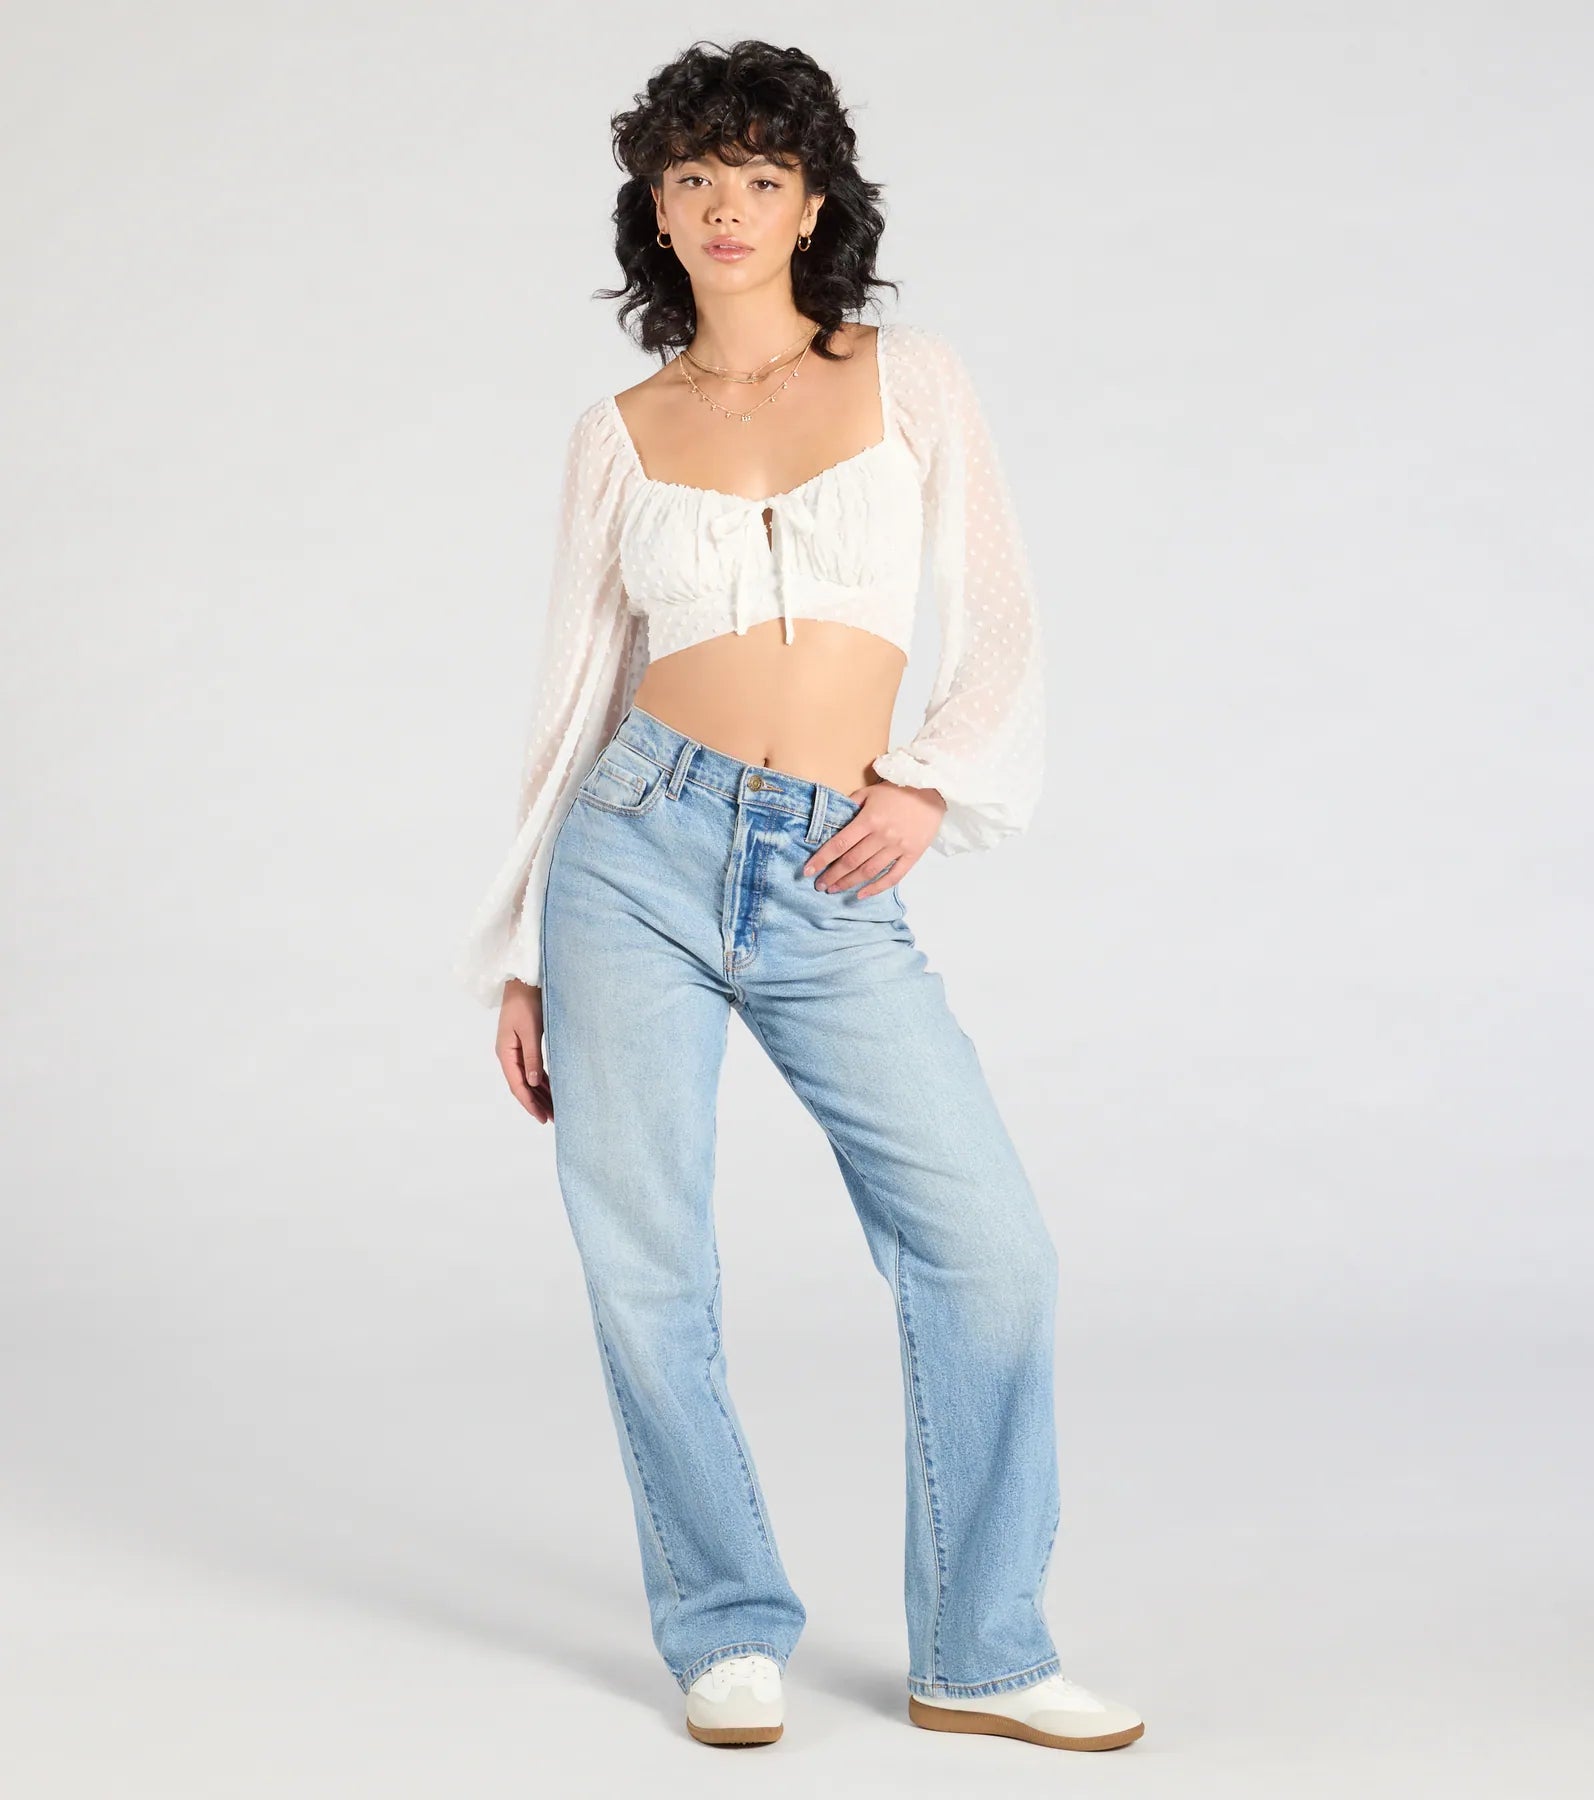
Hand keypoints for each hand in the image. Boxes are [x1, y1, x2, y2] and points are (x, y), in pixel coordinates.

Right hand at [497, 980, 552, 1122]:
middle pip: (522, 1086)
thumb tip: (534, 1083)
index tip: (542, 1117)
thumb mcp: (531, 1031)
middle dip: (535, 1103)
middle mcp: (508, 1055)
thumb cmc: (526, 1003)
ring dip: (539, 1094)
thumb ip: (532, 1057)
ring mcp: (515, 1050)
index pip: (518, 1086)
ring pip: (528, 1079)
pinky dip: (541, 1081)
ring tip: (553, 1109)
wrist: (523, 981)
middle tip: (552, 1119)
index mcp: (506, 1053)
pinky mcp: (523, 1044)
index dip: (529, 1103)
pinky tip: (551, 1089)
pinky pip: (532, 1069)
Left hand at [801, 781, 945, 897]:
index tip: (808, 871)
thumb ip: (851, 804)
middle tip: (819, 885)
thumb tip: (833, 819)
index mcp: (869, 820)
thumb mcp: (871, 791)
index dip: (822, 859)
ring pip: (868, 871)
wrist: (933, 791)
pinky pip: (892, 877)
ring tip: (834, 890)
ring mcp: (898, 848)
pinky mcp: (912, 856)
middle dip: (832, 875)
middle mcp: (881, 836)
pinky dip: (876, 888)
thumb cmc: (899, 791)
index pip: (839, 844)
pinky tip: (861, 894)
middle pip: (851, 861)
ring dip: (849, 883)